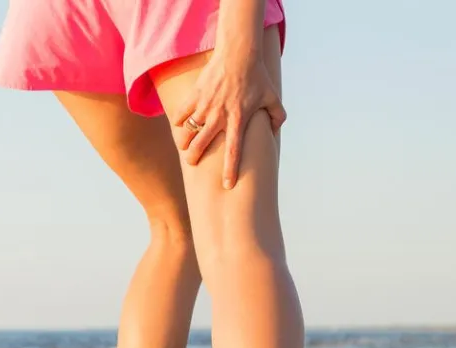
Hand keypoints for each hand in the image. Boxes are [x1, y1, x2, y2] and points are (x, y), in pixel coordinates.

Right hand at [173, 53, 285, 188]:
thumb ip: (277, 116)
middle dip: (194, 158)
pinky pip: (180, 114)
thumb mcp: (273, 97)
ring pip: (187, 132)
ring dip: (183, 142)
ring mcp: (205, 106)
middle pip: (201, 145)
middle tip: (192, 162)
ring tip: (183, 147)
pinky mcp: (195, 96)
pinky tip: (179, 126)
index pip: (234, 152)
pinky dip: (178, 122)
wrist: (239, 54)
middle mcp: (220, 116)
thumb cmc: (257, 76)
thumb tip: (276, 130)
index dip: (230, 171)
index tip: (227, 186)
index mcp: (238, 120)